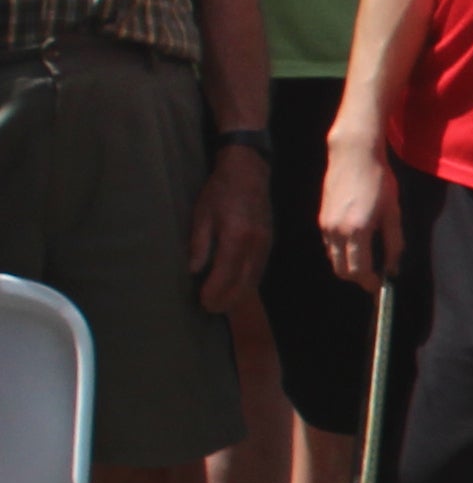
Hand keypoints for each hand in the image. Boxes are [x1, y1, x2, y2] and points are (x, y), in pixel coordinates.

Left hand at [187, 144, 265, 313]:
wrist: (249, 172)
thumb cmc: (220, 190)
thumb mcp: (201, 214)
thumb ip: (199, 244)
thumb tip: (193, 270)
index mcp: (236, 236)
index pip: (226, 273)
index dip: (214, 291)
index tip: (202, 302)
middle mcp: (255, 244)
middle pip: (243, 282)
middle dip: (227, 299)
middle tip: (210, 310)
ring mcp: (265, 244)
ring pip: (254, 278)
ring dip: (238, 294)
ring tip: (221, 304)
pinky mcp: (268, 242)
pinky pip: (259, 269)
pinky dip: (247, 282)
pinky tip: (236, 287)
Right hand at [317, 137, 394, 288]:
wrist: (353, 155)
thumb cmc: (379, 181)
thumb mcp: (393, 212)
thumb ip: (394, 241)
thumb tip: (394, 265)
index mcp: (357, 230)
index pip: (359, 270)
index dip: (369, 282)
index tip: (379, 286)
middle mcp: (337, 231)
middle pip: (342, 270)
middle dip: (357, 278)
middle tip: (374, 277)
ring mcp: (325, 225)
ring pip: (333, 259)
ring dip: (347, 266)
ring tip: (366, 262)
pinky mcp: (321, 219)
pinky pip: (329, 246)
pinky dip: (340, 253)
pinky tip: (355, 245)